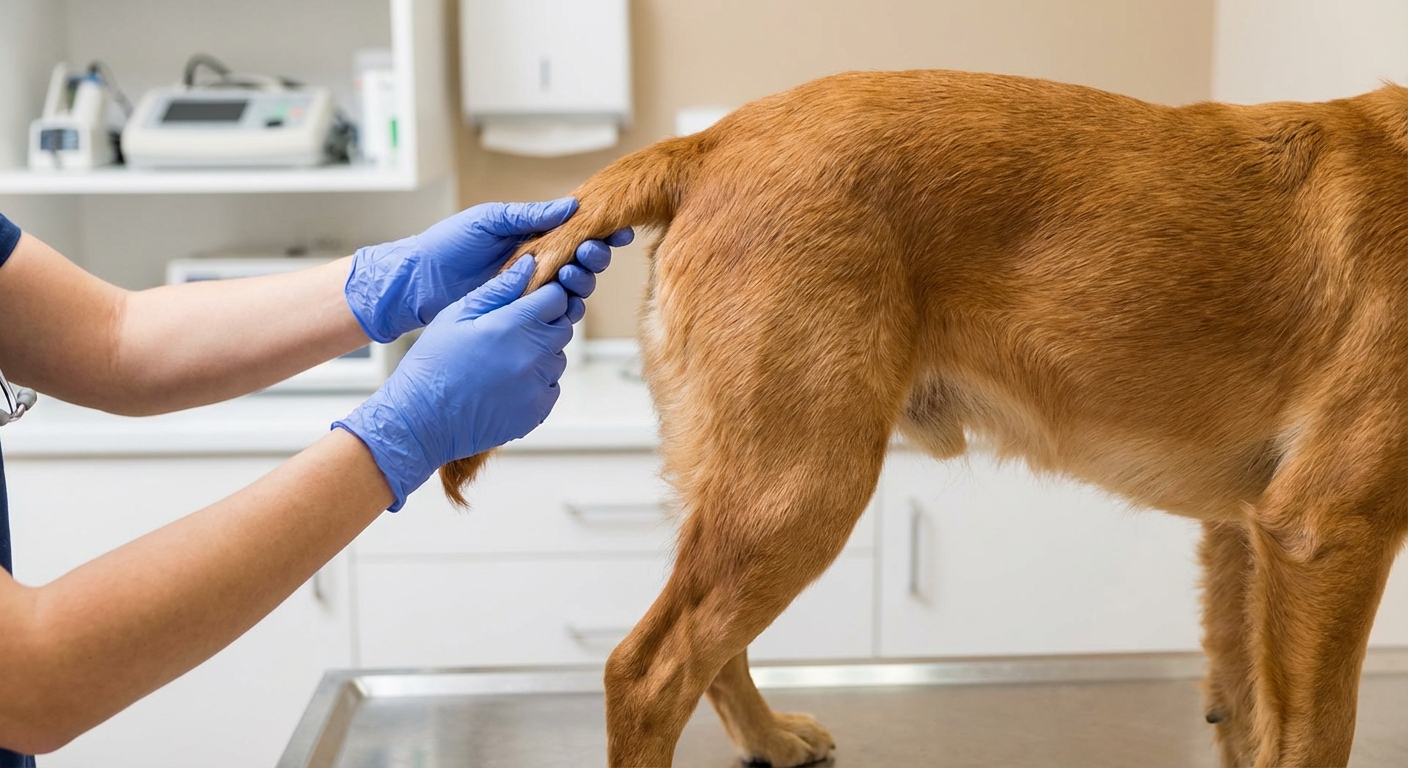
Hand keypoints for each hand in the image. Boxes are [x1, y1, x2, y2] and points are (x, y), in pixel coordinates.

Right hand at [334, 257, 571, 509]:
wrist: (420, 421)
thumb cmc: (432, 364)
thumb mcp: (456, 316)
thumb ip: (498, 289)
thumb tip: (530, 265)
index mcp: (513, 326)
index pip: (556, 299)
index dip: (544, 295)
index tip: (529, 301)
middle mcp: (533, 357)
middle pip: (562, 328)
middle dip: (545, 323)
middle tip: (512, 331)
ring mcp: (538, 387)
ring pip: (557, 359)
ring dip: (541, 354)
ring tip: (503, 360)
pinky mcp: (537, 412)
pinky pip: (551, 387)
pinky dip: (537, 382)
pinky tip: (506, 383)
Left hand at [345, 198, 633, 341]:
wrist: (419, 281)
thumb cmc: (448, 244)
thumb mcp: (489, 220)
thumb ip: (529, 215)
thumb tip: (571, 206)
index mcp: (533, 234)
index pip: (577, 231)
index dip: (601, 231)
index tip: (620, 228)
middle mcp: (539, 261)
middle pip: (583, 260)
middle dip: (596, 255)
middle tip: (591, 250)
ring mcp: (533, 288)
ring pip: (575, 286)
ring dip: (583, 278)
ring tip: (575, 270)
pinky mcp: (524, 312)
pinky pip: (557, 311)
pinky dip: (568, 304)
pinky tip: (567, 297)